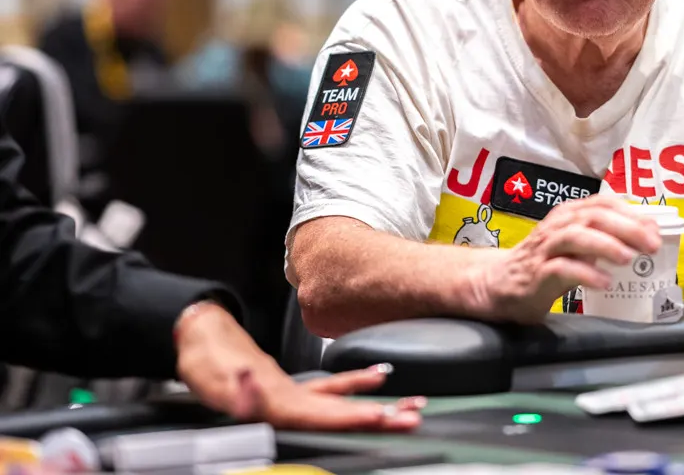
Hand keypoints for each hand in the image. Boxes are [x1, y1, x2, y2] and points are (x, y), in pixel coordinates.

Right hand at [175, 302, 422, 430]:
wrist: (197, 340)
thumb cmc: (201, 357)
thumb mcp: (208, 373)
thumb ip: (230, 386)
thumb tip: (248, 384)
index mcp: (272, 406)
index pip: (318, 416)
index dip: (348, 417)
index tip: (378, 416)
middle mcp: (289, 405)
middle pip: (339, 417)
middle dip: (376, 419)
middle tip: (411, 419)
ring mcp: (294, 397)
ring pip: (341, 405)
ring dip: (375, 407)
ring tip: (410, 407)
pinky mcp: (293, 387)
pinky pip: (331, 387)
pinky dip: (355, 383)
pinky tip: (379, 377)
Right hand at [472, 194, 660, 322]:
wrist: (499, 284)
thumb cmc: (545, 262)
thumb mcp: (577, 245)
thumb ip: (606, 237)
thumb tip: (648, 233)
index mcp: (568, 215)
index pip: (602, 203)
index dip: (631, 213)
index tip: (654, 229)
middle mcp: (557, 226)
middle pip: (593, 217)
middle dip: (626, 228)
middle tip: (651, 245)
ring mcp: (545, 250)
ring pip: (575, 237)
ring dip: (605, 245)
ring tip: (629, 258)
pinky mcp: (536, 275)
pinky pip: (561, 269)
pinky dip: (585, 274)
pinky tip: (604, 283)